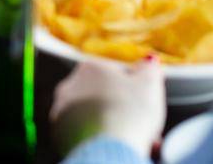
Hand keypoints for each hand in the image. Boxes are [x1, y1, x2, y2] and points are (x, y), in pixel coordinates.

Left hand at [49, 58, 165, 156]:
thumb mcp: (150, 84)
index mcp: (91, 67)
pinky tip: (118, 144)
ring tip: (133, 138)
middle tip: (143, 124)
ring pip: (97, 115)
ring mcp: (63, 110)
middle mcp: (71, 86)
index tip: (146, 103)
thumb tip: (149, 62)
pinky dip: (102, 137)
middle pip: (106, 95)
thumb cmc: (128, 115)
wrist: (107, 149)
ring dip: (115, 124)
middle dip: (125, 109)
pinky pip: (88, 133)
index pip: (118, 74)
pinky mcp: (62, 133)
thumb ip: (150, 69)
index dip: (137, 90)